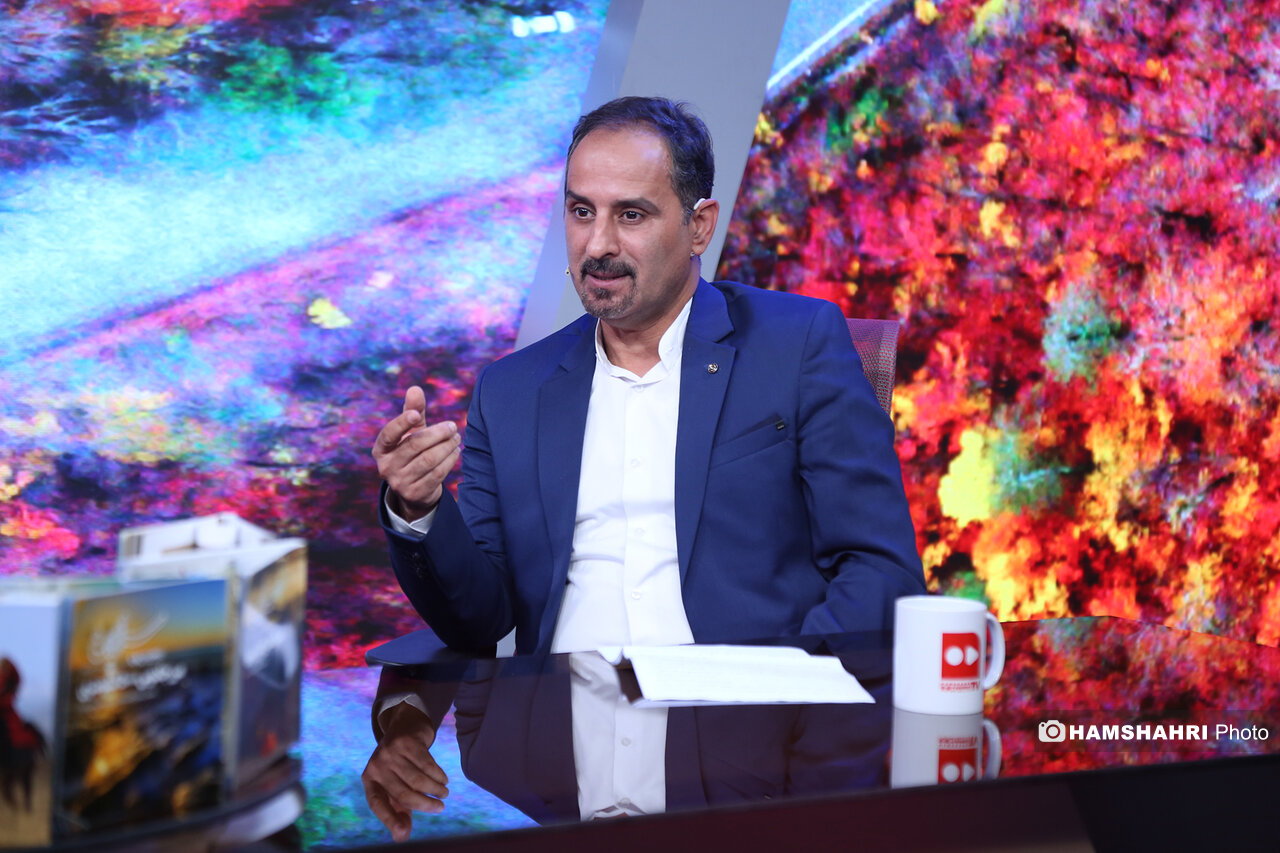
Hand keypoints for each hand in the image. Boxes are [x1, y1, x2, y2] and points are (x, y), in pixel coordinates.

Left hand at [361, 702, 448, 841]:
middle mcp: (377, 766)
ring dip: (435, 789)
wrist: (404, 727)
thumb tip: (402, 836)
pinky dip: (438, 775)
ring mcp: (391, 752)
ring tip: (444, 793)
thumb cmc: (399, 766)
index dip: (390, 820)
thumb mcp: (394, 787)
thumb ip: (398, 811)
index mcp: (369, 780)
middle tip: (440, 807)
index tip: (404, 832)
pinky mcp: (406, 742)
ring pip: (418, 780)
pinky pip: (427, 764)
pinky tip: (443, 779)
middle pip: (403, 793)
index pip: (377, 804)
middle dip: (425, 804)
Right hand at [373, 386, 461, 520]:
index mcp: (381, 449)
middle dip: (437, 433)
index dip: (402, 423)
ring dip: (447, 446)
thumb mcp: (412, 432)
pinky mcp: (415, 493)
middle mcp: (386, 466)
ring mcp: (399, 482)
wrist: (415, 488)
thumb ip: (413, 411)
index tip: (417, 414)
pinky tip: (456, 452)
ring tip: (456, 438)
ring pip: (428, 460)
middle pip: (415, 445)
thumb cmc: (413, 451)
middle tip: (453, 426)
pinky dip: (449, 460)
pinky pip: (437, 474)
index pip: (388, 434)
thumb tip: (415, 389)